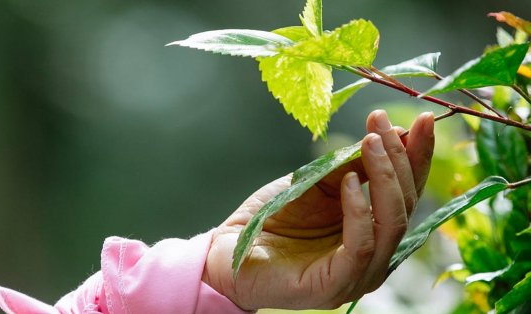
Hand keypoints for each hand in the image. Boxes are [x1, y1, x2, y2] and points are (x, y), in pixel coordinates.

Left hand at [202, 110, 434, 310]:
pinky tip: (351, 182)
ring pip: (391, 224)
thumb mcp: (319, 183)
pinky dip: (359, 210)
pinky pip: (360, 245)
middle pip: (405, 205)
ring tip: (370, 142)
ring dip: (385, 177)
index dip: (418, 156)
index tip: (424, 119)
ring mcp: (358, 273)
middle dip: (400, 159)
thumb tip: (390, 135)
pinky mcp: (335, 285)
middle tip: (382, 124)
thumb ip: (353, 166)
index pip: (407, 192)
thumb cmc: (274, 217)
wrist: (230, 250)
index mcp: (373, 229)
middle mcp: (374, 254)